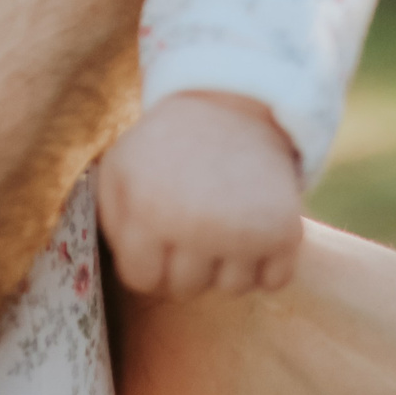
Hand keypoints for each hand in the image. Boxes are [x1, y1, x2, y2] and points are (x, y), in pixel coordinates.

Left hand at [100, 90, 303, 297]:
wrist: (235, 105)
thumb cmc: (170, 143)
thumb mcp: (121, 168)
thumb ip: (110, 222)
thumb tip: (127, 272)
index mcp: (149, 211)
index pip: (143, 280)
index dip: (149, 261)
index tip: (160, 235)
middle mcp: (197, 227)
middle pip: (186, 289)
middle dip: (186, 263)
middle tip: (195, 218)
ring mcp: (244, 232)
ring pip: (231, 289)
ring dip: (228, 263)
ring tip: (225, 216)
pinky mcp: (285, 231)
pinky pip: (274, 281)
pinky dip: (268, 263)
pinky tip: (255, 226)